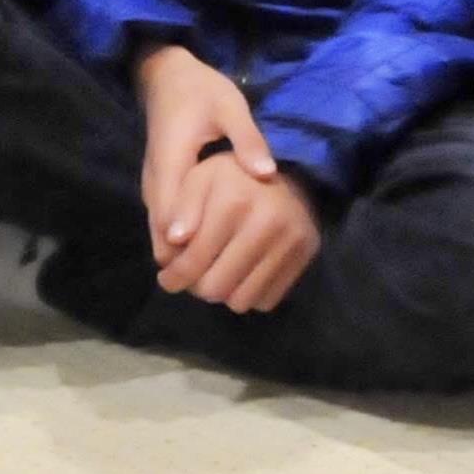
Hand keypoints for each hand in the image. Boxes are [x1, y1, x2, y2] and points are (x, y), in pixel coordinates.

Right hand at [133, 43, 276, 265]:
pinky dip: (182, 246)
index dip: (190, 249)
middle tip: (222, 289)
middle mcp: (156, 181)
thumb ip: (246, 139)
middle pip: (163, 237)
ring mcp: (153, 187)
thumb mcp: (229, 106)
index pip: (173, 216)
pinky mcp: (158, 190)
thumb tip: (266, 173)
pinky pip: (165, 227)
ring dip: (184, 260)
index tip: (218, 268)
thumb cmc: (201, 90)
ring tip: (218, 281)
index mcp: (172, 161)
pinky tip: (209, 259)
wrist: (166, 77)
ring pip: (162, 236)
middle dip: (188, 265)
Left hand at [157, 159, 320, 312]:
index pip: (194, 260)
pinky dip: (249, 293)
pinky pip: (266, 300)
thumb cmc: (232, 178)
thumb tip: (173, 240)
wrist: (288, 172)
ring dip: (223, 294)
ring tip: (216, 275)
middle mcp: (266, 222)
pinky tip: (241, 274)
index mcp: (234, 200)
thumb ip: (180, 207)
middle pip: (216, 288)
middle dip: (197, 288)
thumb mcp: (199, 178)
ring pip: (241, 301)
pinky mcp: (306, 256)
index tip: (167, 279)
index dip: (174, 276)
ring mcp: (290, 241)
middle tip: (192, 280)